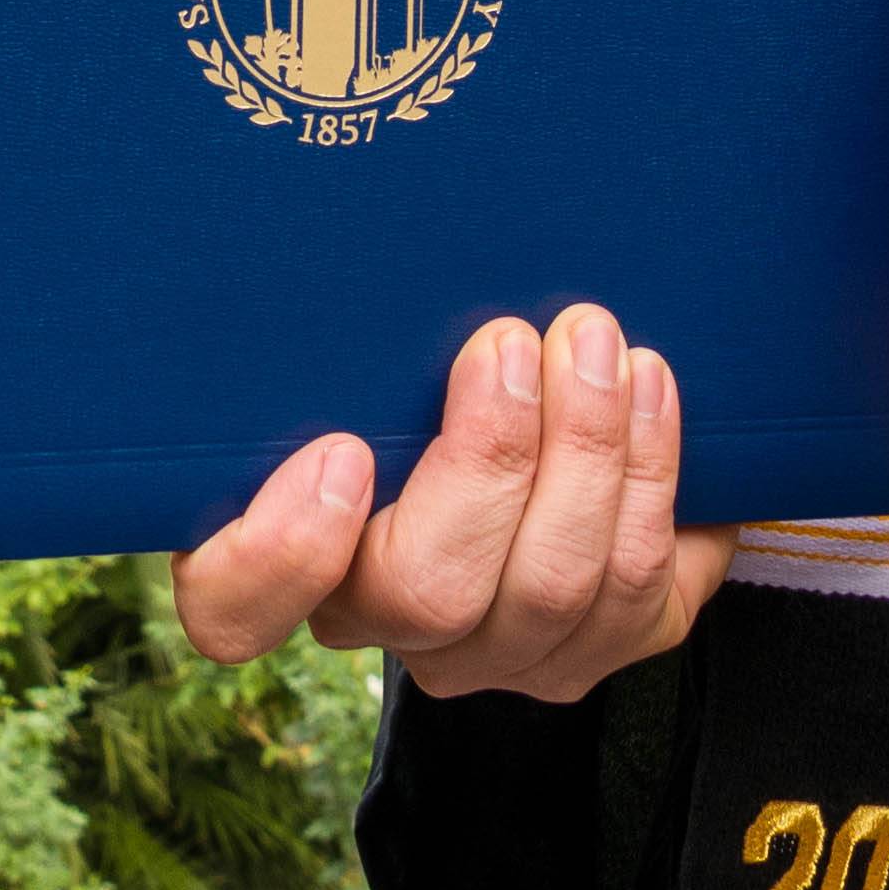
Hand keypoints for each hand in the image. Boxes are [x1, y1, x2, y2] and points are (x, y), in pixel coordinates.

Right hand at [171, 303, 720, 702]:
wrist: (554, 429)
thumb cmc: (428, 370)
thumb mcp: (371, 354)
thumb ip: (346, 340)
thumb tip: (365, 236)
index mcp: (297, 559)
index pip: (238, 611)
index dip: (282, 555)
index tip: (343, 450)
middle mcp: (393, 630)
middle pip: (431, 593)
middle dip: (489, 459)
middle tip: (509, 342)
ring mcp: (502, 653)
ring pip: (553, 584)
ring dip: (586, 448)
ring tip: (593, 340)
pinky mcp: (601, 647)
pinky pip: (639, 583)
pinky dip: (650, 470)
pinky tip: (648, 385)